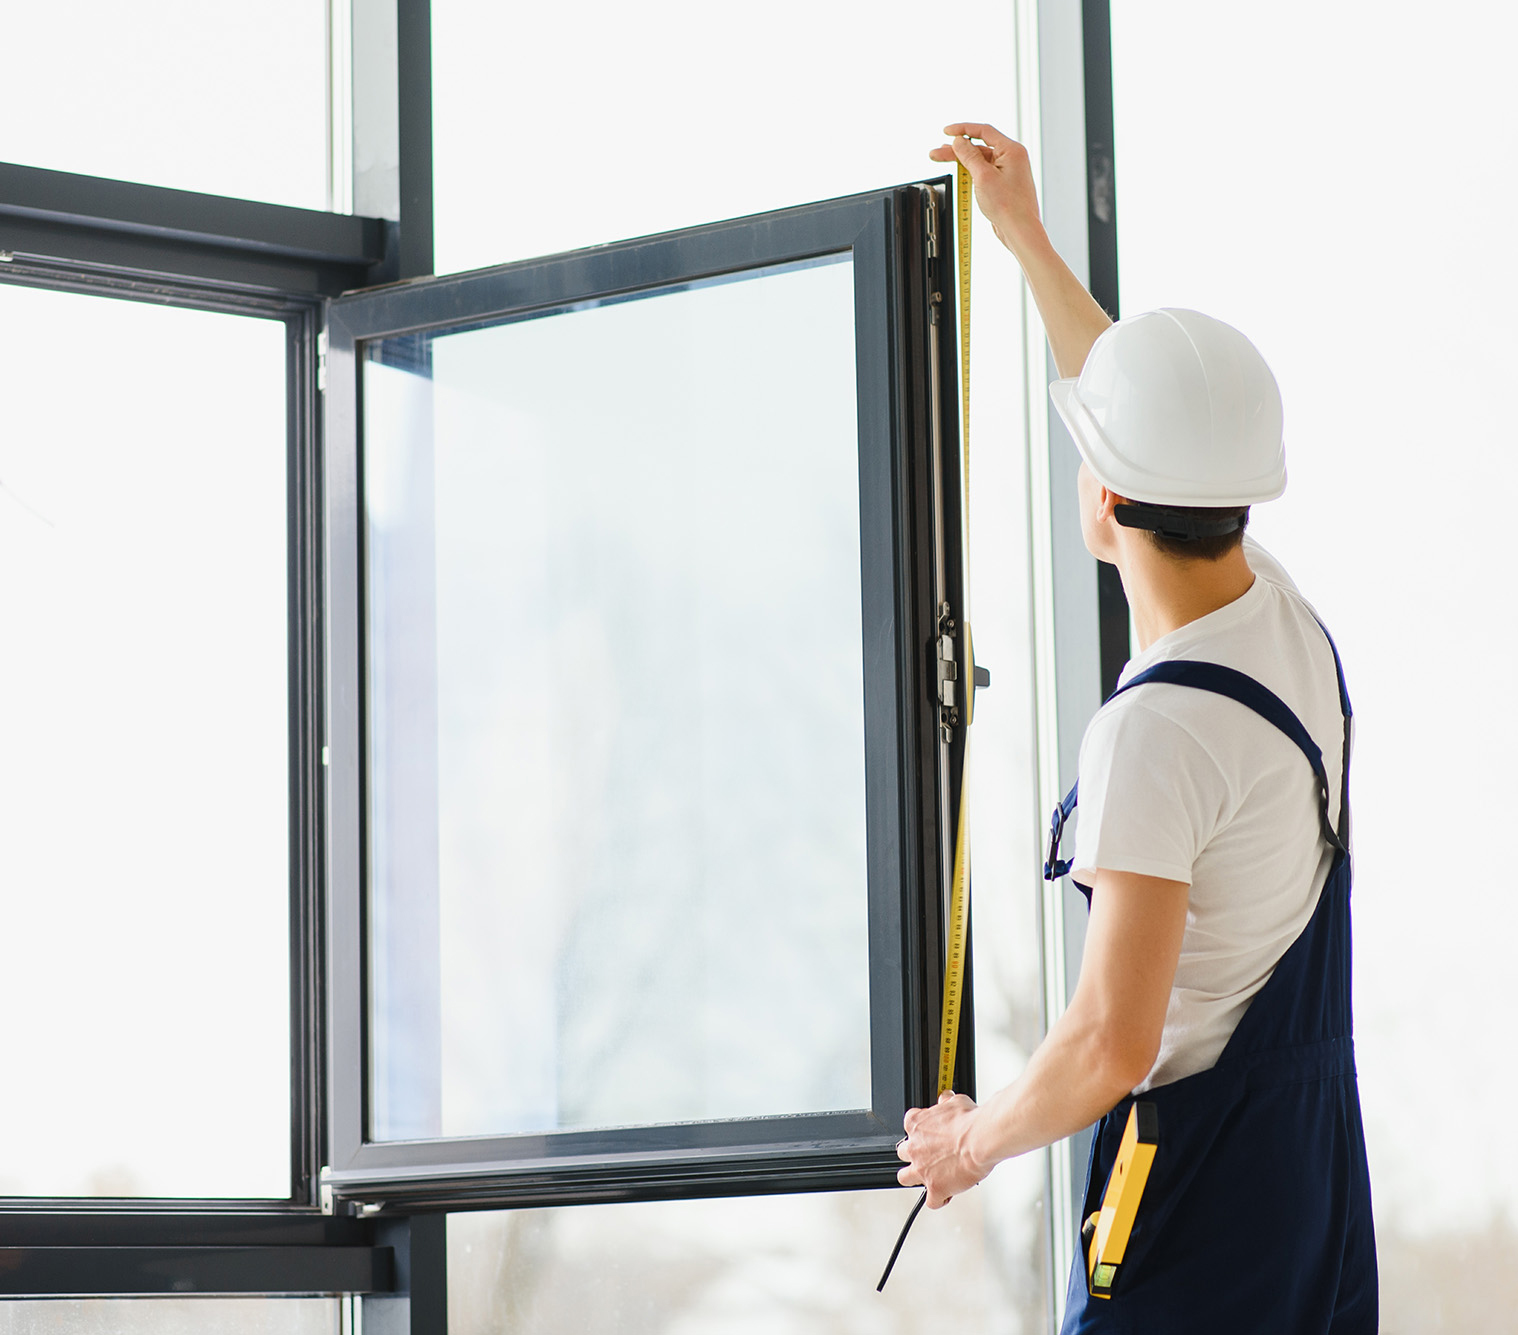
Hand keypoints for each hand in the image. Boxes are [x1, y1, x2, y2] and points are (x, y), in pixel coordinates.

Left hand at [895, 1091, 988, 1208]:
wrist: (980, 1139)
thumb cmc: (970, 1121)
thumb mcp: (955, 1103)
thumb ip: (946, 1103)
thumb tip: (945, 1098)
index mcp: (917, 1125)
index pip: (909, 1126)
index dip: (920, 1132)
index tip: (929, 1135)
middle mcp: (915, 1147)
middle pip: (902, 1153)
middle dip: (913, 1155)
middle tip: (929, 1156)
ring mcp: (922, 1169)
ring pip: (905, 1178)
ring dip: (916, 1178)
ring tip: (930, 1178)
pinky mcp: (935, 1187)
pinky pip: (931, 1201)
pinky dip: (939, 1199)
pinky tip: (946, 1195)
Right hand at [929, 122, 1044, 255]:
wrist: (1019, 229)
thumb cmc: (1008, 206)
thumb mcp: (983, 176)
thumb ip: (969, 156)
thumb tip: (959, 142)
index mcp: (1011, 150)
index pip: (983, 131)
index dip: (963, 129)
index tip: (946, 131)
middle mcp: (1012, 157)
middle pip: (979, 147)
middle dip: (957, 149)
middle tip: (937, 153)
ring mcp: (1008, 171)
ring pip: (980, 160)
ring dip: (961, 160)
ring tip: (941, 160)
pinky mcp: (1003, 183)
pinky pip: (984, 171)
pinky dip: (970, 171)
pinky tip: (959, 172)